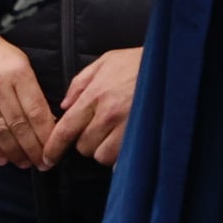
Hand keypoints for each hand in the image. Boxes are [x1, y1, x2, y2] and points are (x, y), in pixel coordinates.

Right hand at [0, 35, 57, 169]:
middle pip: (20, 124)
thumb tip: (48, 123)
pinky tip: (1, 158)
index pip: (36, 110)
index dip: (46, 135)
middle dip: (33, 148)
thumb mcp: (19, 63)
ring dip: (14, 151)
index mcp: (17, 71)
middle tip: (42, 163)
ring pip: (0, 130)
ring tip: (24, 163)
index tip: (53, 150)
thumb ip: (32, 91)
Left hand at [46, 45, 140, 165]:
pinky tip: (126, 144)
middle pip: (83, 146)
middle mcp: (109, 114)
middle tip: (98, 129)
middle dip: (86, 142)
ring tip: (114, 135)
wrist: (175, 64)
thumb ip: (80, 83)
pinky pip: (123, 160)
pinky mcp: (144, 138)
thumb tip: (65, 106)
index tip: (47, 158)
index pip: (67, 128)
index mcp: (96, 95)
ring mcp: (128, 128)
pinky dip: (121, 157)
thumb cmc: (140, 62)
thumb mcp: (106, 61)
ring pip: (102, 156)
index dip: (54, 147)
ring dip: (104, 150)